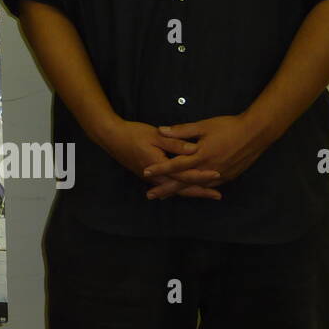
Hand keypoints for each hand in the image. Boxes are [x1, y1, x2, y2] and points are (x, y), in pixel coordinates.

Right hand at [99, 118, 222, 199]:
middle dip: (200, 192)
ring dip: (191, 191)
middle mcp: (156, 177)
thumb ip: (175, 143)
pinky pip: (168, 185)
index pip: (184, 175)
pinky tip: (187, 189)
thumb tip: (194, 149)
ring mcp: (152, 178)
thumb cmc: (133, 134)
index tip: (217, 174)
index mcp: (159, 167)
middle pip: (182, 188)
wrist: (111, 137)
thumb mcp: (155, 135)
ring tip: (207, 193)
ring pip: (175, 189)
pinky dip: (180, 188)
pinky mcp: (149, 176)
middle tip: (218, 195)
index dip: (202, 175)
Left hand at [143, 114, 272, 197]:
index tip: (145, 172)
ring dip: (180, 191)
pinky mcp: (229, 176)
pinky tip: (190, 191)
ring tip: (165, 195)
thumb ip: (181, 131)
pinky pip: (209, 186)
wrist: (256, 133)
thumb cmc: (228, 126)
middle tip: (150, 195)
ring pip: (196, 186)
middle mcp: (209, 168)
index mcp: (201, 155)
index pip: (175, 165)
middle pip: (183, 182)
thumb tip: (161, 130)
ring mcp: (220, 175)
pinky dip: (197, 189)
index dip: (160, 168)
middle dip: (166, 189)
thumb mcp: (203, 125)